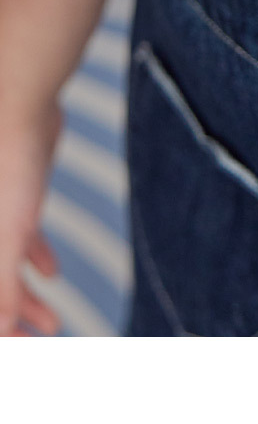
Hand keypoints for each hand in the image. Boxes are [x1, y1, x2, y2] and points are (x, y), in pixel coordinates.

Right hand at [0, 100, 63, 336]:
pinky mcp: (12, 195)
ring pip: (3, 267)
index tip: (20, 349)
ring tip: (53, 322)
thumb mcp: (5, 241)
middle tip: (40, 340)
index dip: (0, 331)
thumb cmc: (8, 169)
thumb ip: (0, 289)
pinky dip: (32, 257)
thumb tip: (4, 330)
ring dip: (25, 298)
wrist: (22, 107)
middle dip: (12, 321)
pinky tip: (52, 273)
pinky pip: (16, 237)